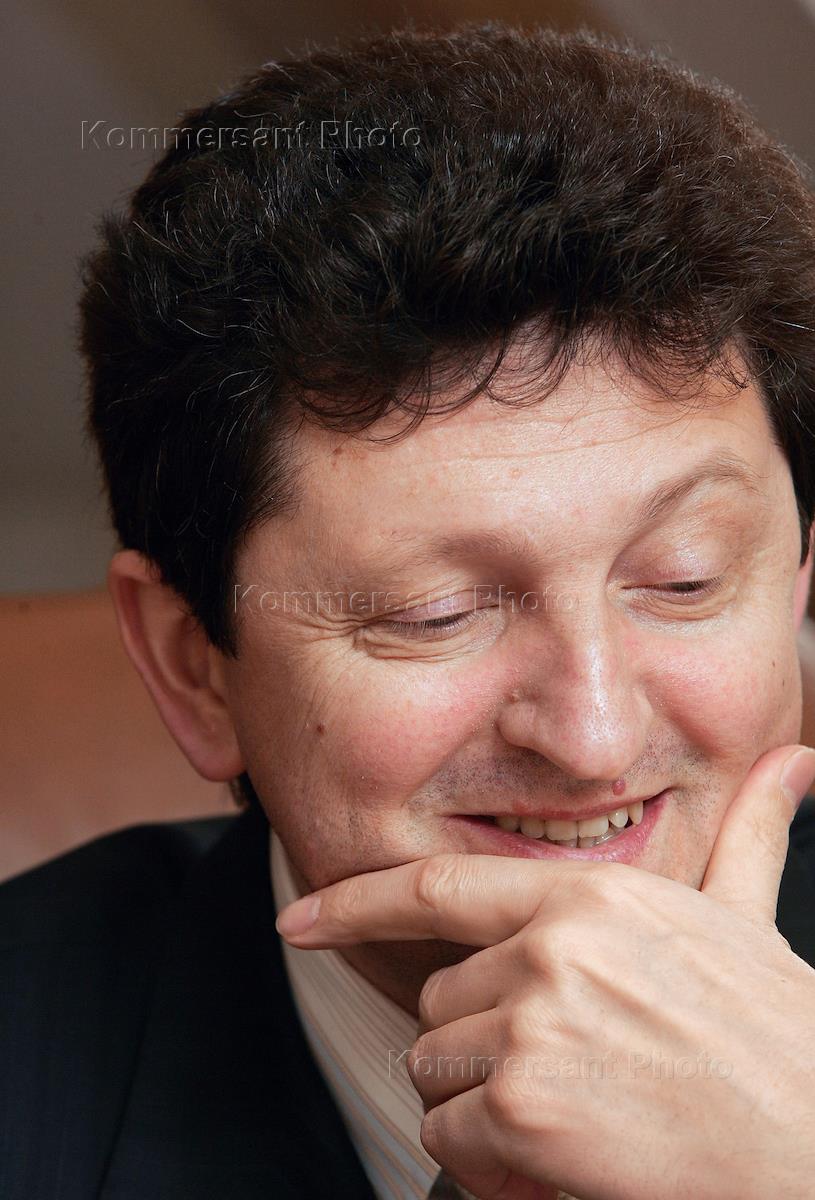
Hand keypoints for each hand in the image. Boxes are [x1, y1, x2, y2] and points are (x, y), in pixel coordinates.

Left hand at [275, 745, 814, 1199]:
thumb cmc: (778, 1034)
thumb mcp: (746, 917)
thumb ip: (750, 831)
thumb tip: (793, 762)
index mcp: (588, 897)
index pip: (438, 888)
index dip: (355, 903)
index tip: (300, 921)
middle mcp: (549, 950)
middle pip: (440, 998)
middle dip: (482, 1037)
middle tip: (567, 1063)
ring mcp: (531, 1027)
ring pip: (439, 1067)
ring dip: (486, 1100)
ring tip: (573, 1104)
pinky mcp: (522, 1110)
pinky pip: (449, 1136)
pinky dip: (491, 1160)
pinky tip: (564, 1152)